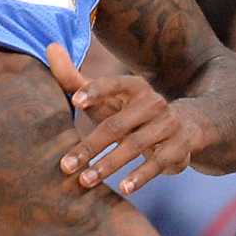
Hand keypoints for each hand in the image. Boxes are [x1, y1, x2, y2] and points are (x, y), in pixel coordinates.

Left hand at [49, 43, 218, 191]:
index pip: (115, 84)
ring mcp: (168, 125)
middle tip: (64, 166)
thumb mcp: (107, 98)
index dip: (96, 90)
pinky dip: (141, 176)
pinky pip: (158, 163)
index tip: (75, 101)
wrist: (186, 126)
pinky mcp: (178, 148)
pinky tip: (123, 188)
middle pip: (118, 124)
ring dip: (110, 164)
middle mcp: (154, 103)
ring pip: (136, 145)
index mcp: (135, 87)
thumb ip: (75, 79)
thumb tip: (50, 47)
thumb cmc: (131, 112)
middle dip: (90, 145)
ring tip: (85, 180)